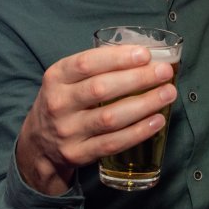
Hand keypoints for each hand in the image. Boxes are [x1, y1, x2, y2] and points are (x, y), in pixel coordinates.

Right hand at [16, 45, 176, 194]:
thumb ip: (96, 67)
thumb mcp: (66, 79)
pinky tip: (157, 121)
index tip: (145, 54)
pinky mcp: (78, 153)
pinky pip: (113, 143)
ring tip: (168, 93)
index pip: (86, 63)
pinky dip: (138, 131)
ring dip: (144, 104)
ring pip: (110, 118)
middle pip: (101, 89)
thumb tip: (143, 55)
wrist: (39, 143)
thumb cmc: (64, 102)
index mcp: (56, 77)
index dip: (117, 58)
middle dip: (137, 79)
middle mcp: (58, 103)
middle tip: (164, 72)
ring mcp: (68, 131)